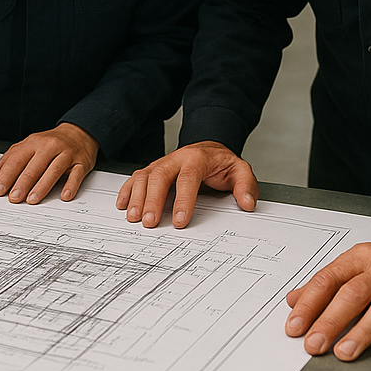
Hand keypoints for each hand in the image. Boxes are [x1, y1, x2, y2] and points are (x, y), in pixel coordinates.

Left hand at [0, 123, 98, 203]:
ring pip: (53, 170)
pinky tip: (64, 195)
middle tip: (14, 198)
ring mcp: (66, 154)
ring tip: (32, 200)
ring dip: (42, 186)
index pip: (17, 159)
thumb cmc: (51, 142)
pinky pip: (76, 174)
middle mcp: (50, 147)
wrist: (79, 132)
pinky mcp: (81, 163)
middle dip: (22, 183)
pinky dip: (71, 185)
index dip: (7, 175)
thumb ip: (9, 159)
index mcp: (34, 143)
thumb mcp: (28, 145)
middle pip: (34, 166)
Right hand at [115, 141, 258, 227]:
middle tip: (149, 222)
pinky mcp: (153, 168)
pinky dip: (127, 190)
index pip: (188, 178)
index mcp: (197, 158)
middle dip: (153, 200)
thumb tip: (248, 204)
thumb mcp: (240, 170)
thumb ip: (246, 186)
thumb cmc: (221, 163)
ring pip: (145, 176)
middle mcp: (176, 158)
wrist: (209, 148)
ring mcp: (162, 163)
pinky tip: (122, 204)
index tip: (180, 221)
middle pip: (160, 176)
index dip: (183, 200)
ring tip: (133, 217)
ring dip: (137, 196)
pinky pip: (136, 176)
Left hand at [285, 237, 370, 360]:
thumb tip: (294, 300)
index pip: (329, 279)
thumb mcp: (357, 263)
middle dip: (330, 321)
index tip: (295, 326)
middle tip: (314, 344)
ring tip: (344, 353)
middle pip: (353, 294)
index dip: (310, 304)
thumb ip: (327, 282)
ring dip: (362, 332)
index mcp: (360, 258)